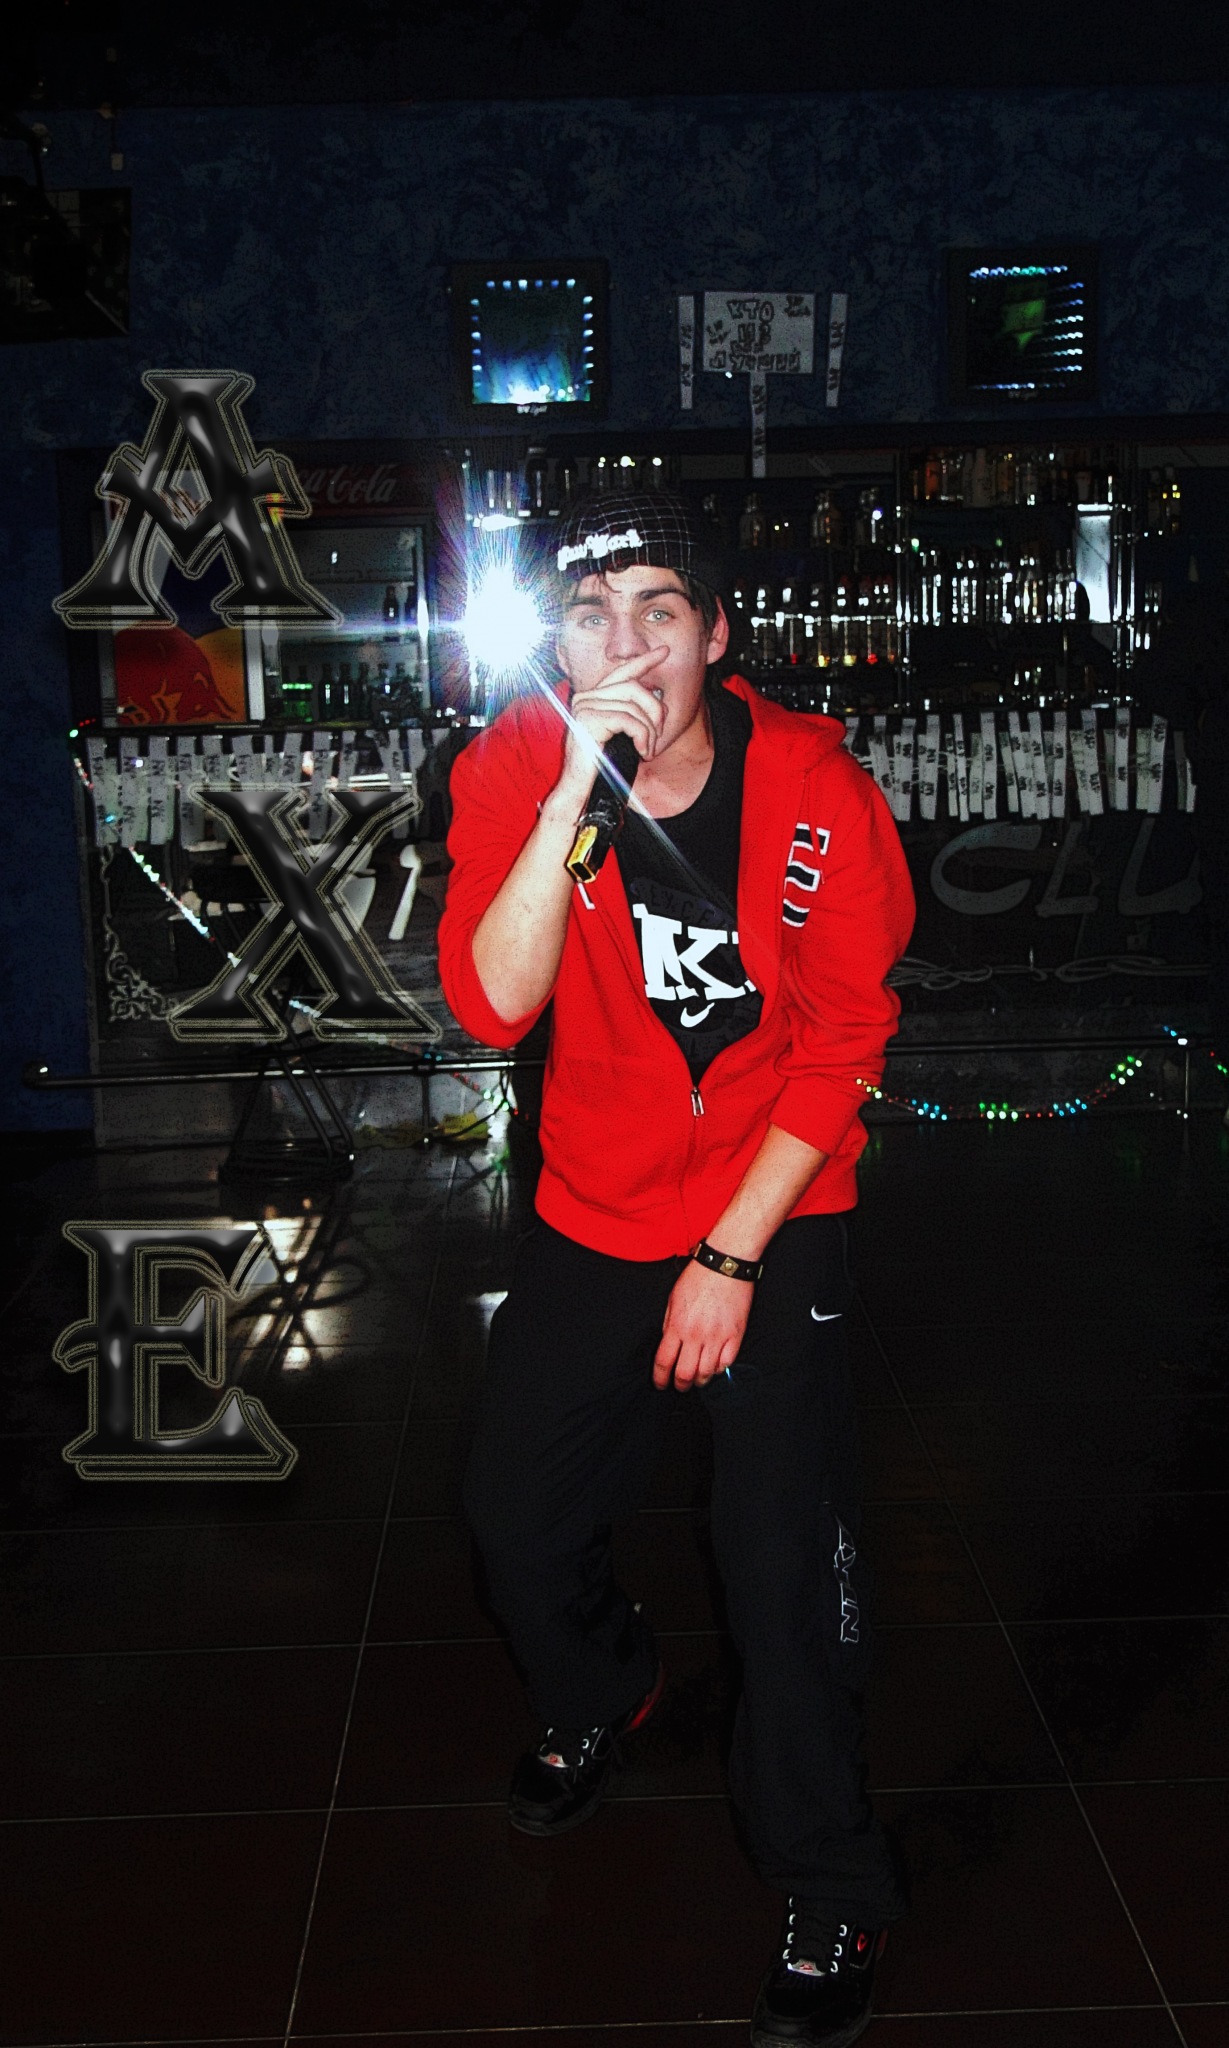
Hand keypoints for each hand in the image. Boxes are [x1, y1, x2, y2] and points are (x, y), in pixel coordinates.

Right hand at [555, 646, 669, 804]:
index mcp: (591, 699)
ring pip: (635, 707)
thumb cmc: (599, 767)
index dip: (644, 661)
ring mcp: (584, 707)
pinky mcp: (589, 720)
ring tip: (648, 750)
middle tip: (659, 734)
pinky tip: (642, 752)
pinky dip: (643, 737)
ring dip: (650, 731)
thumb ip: (629, 715)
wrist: (579, 789)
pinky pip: (630, 720)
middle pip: (634, 688)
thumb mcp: (618, 736)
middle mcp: (585, 698)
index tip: (663, 651)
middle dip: (655, 711)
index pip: (621, 673)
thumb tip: (656, 701)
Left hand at [653, 1258, 753, 1390]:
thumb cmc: (698, 1277)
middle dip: (680, 1385)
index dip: (660, 1378)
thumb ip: (669, 1323)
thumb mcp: (673, 1298)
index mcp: (677, 1326)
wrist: (725, 1265)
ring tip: (697, 1379)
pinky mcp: (735, 1335)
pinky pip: (726, 1363)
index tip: (660, 1384)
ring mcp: (717, 1337)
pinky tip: (714, 1367)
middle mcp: (696, 1335)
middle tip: (680, 1386)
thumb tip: (668, 1343)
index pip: (664, 1362)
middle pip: (685, 1373)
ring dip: (700, 1380)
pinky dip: (718, 1369)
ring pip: (706, 1373)